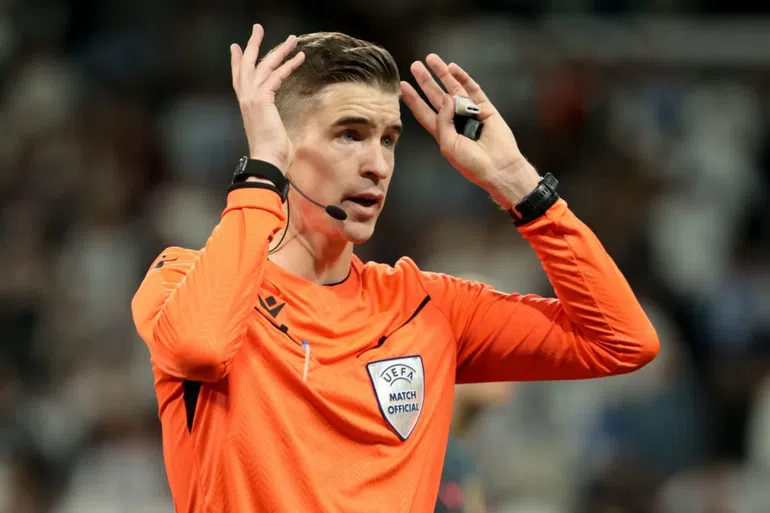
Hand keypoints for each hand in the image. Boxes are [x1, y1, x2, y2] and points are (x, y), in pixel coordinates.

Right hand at [230, 24, 304, 172]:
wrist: (268, 161)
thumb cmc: (273, 154)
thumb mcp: (272, 133)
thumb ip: (273, 124)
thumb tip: (282, 133)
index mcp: (247, 106)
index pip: (239, 78)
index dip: (237, 62)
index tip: (236, 47)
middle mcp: (246, 99)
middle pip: (247, 64)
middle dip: (253, 44)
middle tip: (257, 28)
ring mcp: (252, 98)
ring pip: (264, 65)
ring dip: (280, 50)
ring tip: (293, 39)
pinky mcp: (262, 100)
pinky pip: (276, 76)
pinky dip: (289, 65)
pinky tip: (300, 57)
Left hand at [401, 54, 539, 208]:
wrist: (499, 167)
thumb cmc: (472, 163)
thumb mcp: (449, 145)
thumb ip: (443, 121)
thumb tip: (446, 97)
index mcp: (443, 133)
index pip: (424, 112)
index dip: (413, 99)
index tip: (403, 85)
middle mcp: (455, 121)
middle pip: (436, 97)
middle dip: (425, 81)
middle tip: (415, 66)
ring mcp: (470, 113)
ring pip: (453, 89)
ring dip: (442, 74)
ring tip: (431, 59)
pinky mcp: (485, 108)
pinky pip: (472, 89)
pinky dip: (463, 78)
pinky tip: (452, 68)